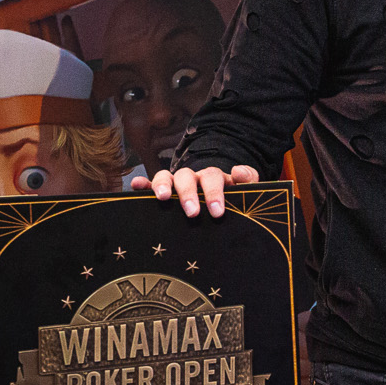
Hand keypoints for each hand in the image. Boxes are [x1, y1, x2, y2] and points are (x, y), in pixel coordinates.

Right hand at [132, 164, 259, 216]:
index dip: (214, 193)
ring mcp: (176, 184)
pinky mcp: (162, 191)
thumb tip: (238, 171)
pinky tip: (136, 185)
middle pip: (188, 176)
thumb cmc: (230, 200)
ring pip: (168, 176)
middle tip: (192, 212)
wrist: (218, 206)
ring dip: (164, 184)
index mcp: (213, 178)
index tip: (217, 212)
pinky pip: (150, 184)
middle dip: (189, 194)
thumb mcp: (244, 191)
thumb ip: (248, 180)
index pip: (212, 178)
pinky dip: (143, 184)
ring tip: (164, 198)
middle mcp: (193, 178)